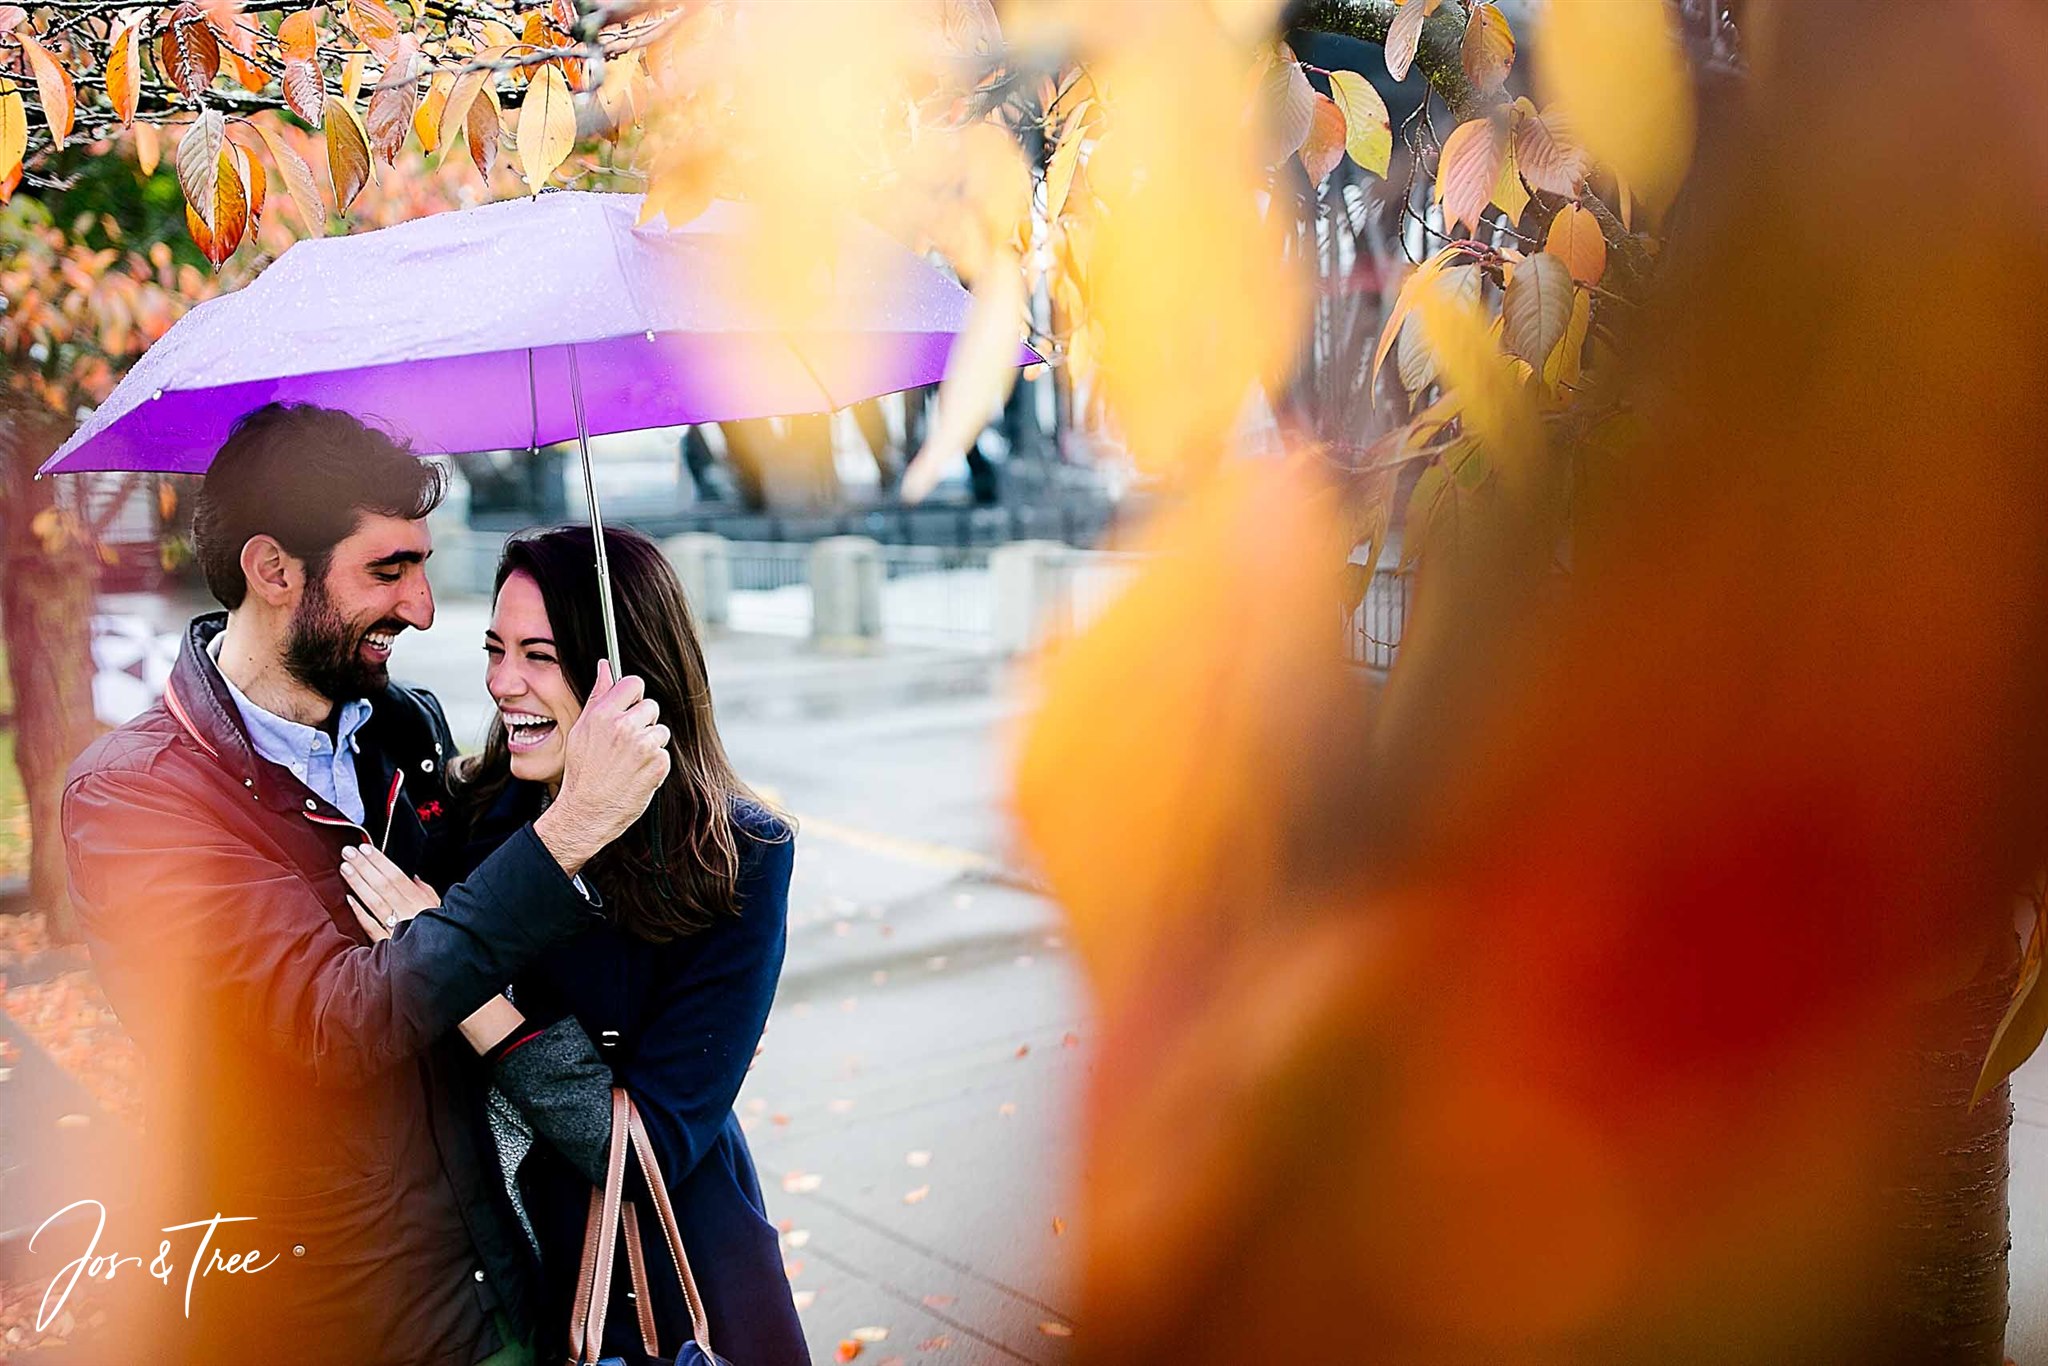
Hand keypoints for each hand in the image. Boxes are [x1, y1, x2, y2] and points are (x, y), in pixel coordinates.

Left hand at [341, 843, 440, 941]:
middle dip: (365, 867)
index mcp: (422, 904)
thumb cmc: (444, 935)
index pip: (397, 877)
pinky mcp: (387, 946)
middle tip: (348, 852)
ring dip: (359, 884)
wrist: (444, 968)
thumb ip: (427, 893)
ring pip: (375, 902)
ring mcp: (397, 930)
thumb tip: (414, 878)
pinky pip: (371, 927)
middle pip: (383, 886)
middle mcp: (409, 914)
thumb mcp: (441, 910)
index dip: (380, 862)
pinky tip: (349, 900)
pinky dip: (360, 913)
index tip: (366, 848)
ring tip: (345, 868)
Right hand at [535, 659, 670, 875]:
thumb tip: (605, 666)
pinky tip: (636, 775)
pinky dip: (655, 765)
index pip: (633, 684)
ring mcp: (643, 745)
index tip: (629, 708)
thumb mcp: (580, 731)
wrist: (586, 813)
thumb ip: (597, 696)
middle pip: (651, 707)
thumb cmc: (582, 773)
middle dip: (643, 722)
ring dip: (650, 745)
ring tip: (629, 762)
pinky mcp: (658, 764)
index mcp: (602, 715)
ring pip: (660, 732)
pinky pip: (664, 754)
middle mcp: (624, 726)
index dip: (633, 697)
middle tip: (625, 744)